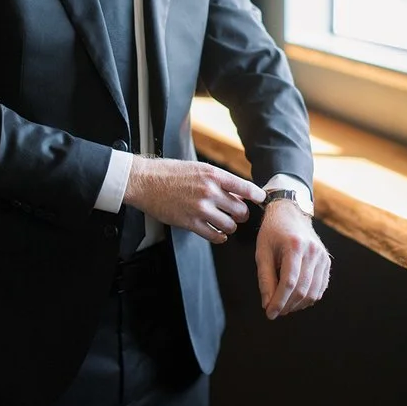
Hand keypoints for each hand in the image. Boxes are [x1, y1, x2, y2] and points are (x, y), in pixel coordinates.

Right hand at [124, 156, 265, 242]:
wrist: (145, 181)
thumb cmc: (170, 172)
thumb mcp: (198, 168)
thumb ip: (218, 180)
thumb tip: (238, 194)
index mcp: (213, 175)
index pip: (245, 187)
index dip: (257, 196)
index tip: (261, 200)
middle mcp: (209, 191)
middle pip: (240, 210)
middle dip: (241, 214)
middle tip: (236, 213)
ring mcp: (200, 208)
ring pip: (229, 225)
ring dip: (229, 226)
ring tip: (224, 223)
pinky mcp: (190, 222)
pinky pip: (214, 236)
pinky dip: (219, 237)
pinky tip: (217, 233)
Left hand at [256, 199, 330, 318]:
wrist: (291, 213)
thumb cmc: (272, 232)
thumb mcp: (262, 252)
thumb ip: (265, 278)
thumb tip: (267, 304)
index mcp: (295, 246)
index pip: (289, 282)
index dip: (279, 301)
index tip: (269, 313)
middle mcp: (313, 251)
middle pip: (302, 289)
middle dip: (287, 305)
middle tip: (274, 312)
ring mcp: (322, 256)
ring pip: (313, 292)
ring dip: (297, 305)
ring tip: (283, 306)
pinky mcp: (327, 262)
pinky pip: (320, 288)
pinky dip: (308, 298)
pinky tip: (295, 299)